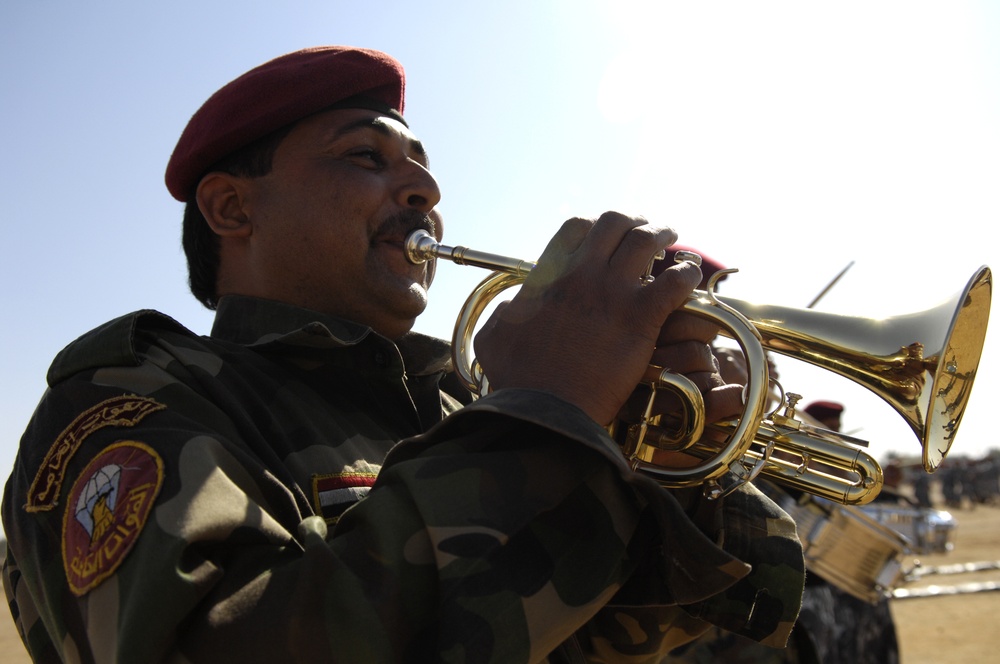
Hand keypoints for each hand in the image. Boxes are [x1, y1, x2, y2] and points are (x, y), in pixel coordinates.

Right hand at [473, 212, 701, 425]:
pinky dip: (686, 274)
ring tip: (670, 240)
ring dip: (661, 235)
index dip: (595, 225)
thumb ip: (504, 314)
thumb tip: (511, 308)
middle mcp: (582, 274)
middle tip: (644, 230)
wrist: (545, 410)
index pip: (576, 227)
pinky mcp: (640, 318)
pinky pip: (675, 281)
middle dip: (633, 222)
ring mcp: (613, 292)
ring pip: (646, 241)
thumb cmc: (517, 381)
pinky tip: (689, 278)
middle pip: (615, 223)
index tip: (606, 236)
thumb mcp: (493, 337)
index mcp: (549, 275)